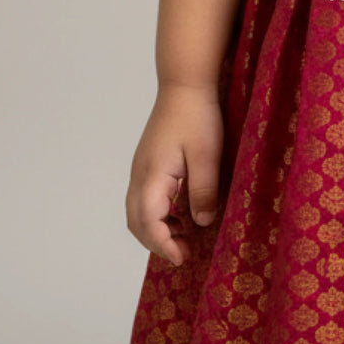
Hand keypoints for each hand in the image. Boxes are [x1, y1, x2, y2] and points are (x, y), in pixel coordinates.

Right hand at [125, 85, 223, 267]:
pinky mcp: (148, 164)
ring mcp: (141, 169)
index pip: (148, 222)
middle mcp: (140, 176)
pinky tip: (181, 214)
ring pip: (138, 211)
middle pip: (137, 222)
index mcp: (152, 177)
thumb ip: (203, 191)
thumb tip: (201, 223)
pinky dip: (158, 214)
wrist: (184, 85)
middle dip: (157, 243)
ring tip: (186, 237)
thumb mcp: (207, 156)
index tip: (182, 258)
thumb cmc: (197, 117)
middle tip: (184, 253)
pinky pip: (145, 199)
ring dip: (157, 229)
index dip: (163, 245)